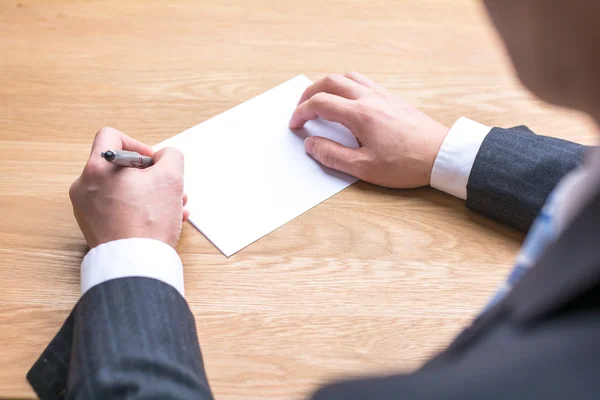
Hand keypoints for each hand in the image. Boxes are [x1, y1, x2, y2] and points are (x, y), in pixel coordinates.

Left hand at [69, 127, 188, 248]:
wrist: (135, 264)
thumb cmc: (149, 221)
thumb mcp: (171, 177)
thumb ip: (170, 156)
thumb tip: (163, 158)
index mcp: (98, 167)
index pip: (112, 136)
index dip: (138, 144)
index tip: (153, 163)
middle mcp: (85, 186)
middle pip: (120, 167)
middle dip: (151, 176)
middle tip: (170, 188)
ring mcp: (86, 209)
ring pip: (122, 190)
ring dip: (150, 194)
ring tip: (173, 208)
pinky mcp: (94, 227)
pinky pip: (117, 209)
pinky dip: (138, 211)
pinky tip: (162, 222)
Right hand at [289, 72, 448, 188]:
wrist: (441, 154)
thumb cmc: (405, 163)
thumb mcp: (364, 167)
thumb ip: (333, 155)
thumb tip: (311, 145)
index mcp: (359, 114)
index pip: (320, 103)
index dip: (301, 112)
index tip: (295, 124)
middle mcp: (369, 98)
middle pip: (331, 82)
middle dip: (310, 92)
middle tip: (301, 108)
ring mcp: (383, 95)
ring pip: (348, 77)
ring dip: (329, 85)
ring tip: (321, 100)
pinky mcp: (393, 98)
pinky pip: (364, 81)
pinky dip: (347, 85)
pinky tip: (347, 101)